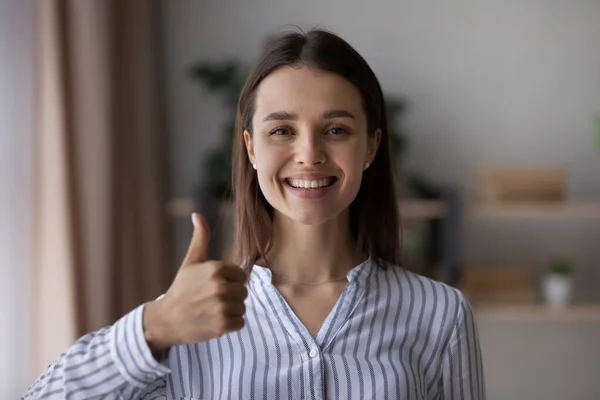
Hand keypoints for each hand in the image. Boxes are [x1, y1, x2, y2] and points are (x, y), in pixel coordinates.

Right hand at [143, 213, 247, 353]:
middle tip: (211, 300)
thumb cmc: (181, 289)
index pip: (241, 276)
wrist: (166, 320)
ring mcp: (221, 306)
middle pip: (243, 292)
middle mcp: (220, 286)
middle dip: (231, 297)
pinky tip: (213, 322)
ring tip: (211, 311)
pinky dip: (229, 325)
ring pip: (242, 308)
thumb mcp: (190, 262)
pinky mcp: (222, 325)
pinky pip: (240, 323)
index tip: (213, 287)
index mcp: (216, 268)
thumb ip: (200, 238)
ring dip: (230, 312)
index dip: (230, 282)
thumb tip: (197, 215)